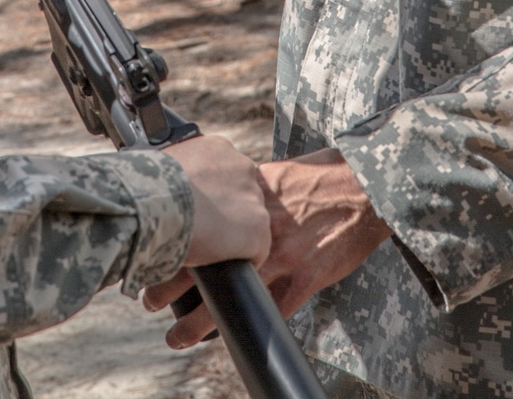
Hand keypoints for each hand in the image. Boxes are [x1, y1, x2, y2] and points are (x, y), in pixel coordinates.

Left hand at [145, 147, 387, 346]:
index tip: (149, 252)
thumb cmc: (322, 177)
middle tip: (148, 297)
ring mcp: (284, 254)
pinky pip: (272, 310)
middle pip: (207, 260)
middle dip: (173, 282)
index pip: (199, 222)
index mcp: (251, 197)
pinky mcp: (306, 277)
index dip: (171, 241)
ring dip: (200, 319)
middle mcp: (262, 226)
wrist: (365, 188)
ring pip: (233, 293)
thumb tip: (214, 195)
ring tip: (175, 336)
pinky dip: (248, 325)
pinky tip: (229, 337)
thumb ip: (244, 190)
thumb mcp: (275, 174)